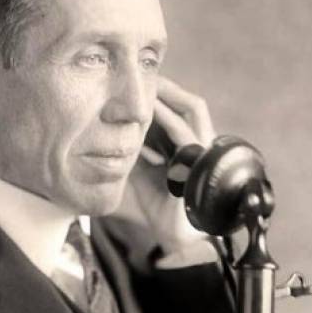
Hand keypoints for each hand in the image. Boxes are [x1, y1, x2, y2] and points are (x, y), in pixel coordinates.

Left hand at [113, 77, 215, 256]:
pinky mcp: (198, 165)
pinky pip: (185, 136)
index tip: (137, 81)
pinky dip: (166, 121)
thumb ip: (133, 146)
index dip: (164, 92)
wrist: (173, 235)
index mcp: (189, 142)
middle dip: (168, 88)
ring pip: (192, 112)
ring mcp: (203, 153)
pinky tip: (146, 117)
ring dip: (167, 97)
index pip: (182, 107)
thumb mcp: (140, 167)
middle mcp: (200, 143)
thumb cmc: (158, 202)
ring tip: (145, 88)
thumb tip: (108, 126)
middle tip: (143, 77)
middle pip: (191, 103)